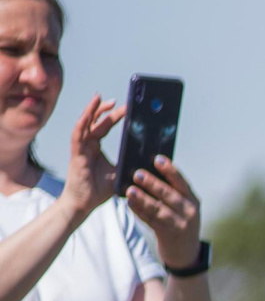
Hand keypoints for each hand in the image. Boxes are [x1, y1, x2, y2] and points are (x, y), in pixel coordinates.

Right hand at [58, 97, 120, 218]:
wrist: (84, 203)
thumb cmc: (100, 189)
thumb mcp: (121, 172)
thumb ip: (130, 162)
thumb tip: (152, 157)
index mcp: (96, 147)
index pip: (104, 126)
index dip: (114, 116)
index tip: (127, 108)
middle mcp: (87, 144)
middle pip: (96, 122)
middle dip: (108, 111)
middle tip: (121, 102)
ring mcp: (80, 147)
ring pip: (85, 123)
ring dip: (93, 110)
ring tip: (100, 97)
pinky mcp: (76, 152)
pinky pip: (79, 133)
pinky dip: (84, 120)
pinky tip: (90, 112)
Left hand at [128, 158, 203, 273]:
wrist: (186, 252)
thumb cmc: (179, 222)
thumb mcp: (183, 208)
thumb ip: (171, 193)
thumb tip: (147, 174)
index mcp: (192, 200)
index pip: (181, 182)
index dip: (170, 170)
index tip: (157, 159)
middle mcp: (189, 211)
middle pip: (169, 195)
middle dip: (153, 184)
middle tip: (137, 174)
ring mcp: (180, 224)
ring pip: (159, 209)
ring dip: (144, 199)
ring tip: (130, 190)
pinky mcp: (168, 235)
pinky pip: (151, 221)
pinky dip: (139, 212)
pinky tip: (129, 204)